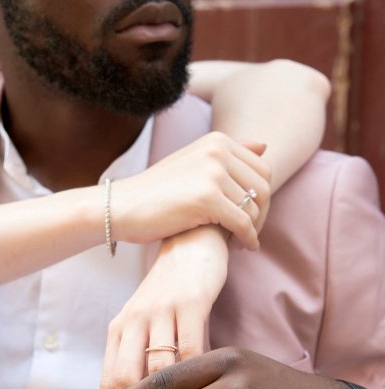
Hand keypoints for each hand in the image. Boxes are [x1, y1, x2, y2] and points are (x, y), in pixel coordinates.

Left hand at [100, 226, 228, 388]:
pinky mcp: (191, 302)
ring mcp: (162, 310)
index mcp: (120, 327)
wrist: (190, 244)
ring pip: (159, 369)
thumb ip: (138, 356)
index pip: (110, 381)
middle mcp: (135, 320)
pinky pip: (193, 348)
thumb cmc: (167, 292)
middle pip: (128, 380)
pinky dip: (199, 374)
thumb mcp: (143, 321)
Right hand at [111, 132, 269, 249]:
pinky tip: (242, 248)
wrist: (123, 206)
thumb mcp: (194, 162)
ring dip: (253, 230)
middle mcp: (217, 151)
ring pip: (254, 208)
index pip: (262, 170)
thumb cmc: (157, 191)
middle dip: (261, 215)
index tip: (250, 216)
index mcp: (217, 141)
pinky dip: (247, 239)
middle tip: (249, 233)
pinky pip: (243, 223)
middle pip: (263, 188)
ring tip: (240, 241)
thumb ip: (227, 155)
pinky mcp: (207, 198)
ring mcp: (212, 173)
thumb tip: (265, 146)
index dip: (261, 198)